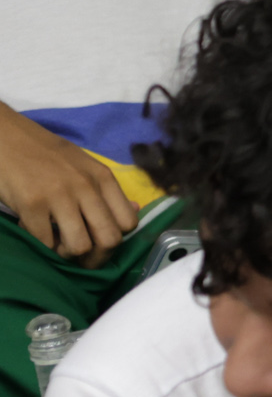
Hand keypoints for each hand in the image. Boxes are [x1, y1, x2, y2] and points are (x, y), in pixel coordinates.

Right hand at [0, 107, 139, 263]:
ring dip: (67, 255)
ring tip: (57, 244)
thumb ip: (107, 190)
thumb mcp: (85, 166)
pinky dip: (42, 246)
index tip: (99, 243)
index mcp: (103, 178)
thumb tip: (134, 210)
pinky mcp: (32, 205)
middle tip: (80, 257)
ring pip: (80, 246)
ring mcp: (60, 196)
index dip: (116, 241)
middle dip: (96, 258)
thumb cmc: (47, 155)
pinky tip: (37, 232)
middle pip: (109, 240)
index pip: (129, 223)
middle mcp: (87, 187)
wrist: (8, 138)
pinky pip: (46, 243)